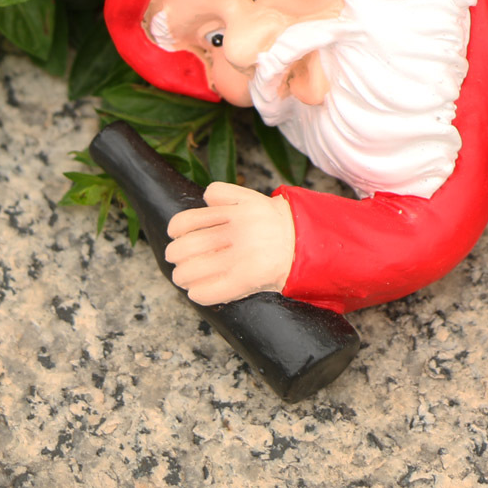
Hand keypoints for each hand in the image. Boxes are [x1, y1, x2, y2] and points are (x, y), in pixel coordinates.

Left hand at [164, 182, 296, 304]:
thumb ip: (229, 194)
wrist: (311, 244)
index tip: (176, 235)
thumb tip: (204, 199)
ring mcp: (242, 256)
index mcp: (236, 211)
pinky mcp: (248, 278)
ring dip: (182, 276)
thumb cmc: (279, 224)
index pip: (188, 221)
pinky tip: (198, 291)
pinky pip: (209, 291)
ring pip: (192, 269)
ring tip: (185, 278)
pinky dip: (198, 293)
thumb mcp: (255, 199)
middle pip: (186, 247)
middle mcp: (238, 231)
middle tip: (178, 260)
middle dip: (175, 256)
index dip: (176, 230)